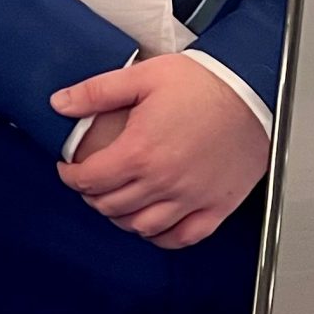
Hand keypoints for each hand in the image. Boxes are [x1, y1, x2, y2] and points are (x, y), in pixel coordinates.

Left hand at [50, 55, 268, 248]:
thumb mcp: (142, 76)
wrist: (253, 94)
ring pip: (142, 226)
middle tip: (90, 182)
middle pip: (111, 206)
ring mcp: (191, 198)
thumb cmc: (204, 84)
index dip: (70, 177)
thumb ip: (96, 92)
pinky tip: (152, 225)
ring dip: (121, 218)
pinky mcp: (216, 206)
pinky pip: (183, 237)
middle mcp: (163, 181)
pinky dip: (161, 237)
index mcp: (140, 151)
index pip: (89, 180)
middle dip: (92, 195)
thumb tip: (60, 103)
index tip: (68, 170)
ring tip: (116, 201)